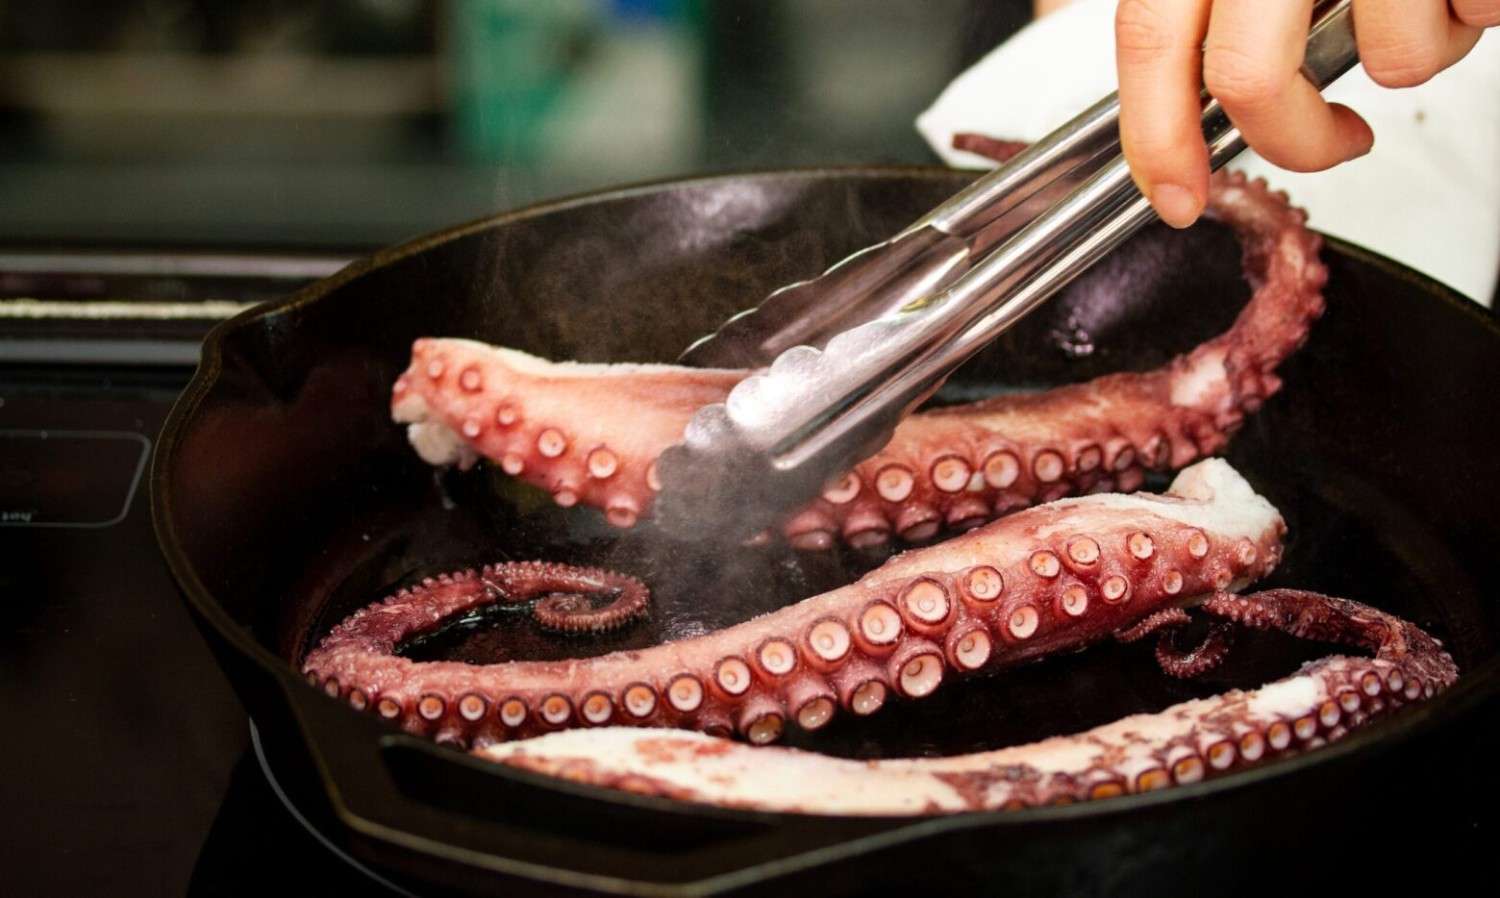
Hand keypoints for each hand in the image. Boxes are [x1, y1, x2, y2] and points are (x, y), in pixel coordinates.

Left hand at [1115, 0, 1498, 227]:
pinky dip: (1475, 14)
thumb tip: (1183, 106)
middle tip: (1330, 141)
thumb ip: (1214, 0)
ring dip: (1418, 55)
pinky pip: (1471, 16)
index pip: (1152, 36)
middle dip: (1293, 140)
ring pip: (1390, 59)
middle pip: (1251, 77)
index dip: (1156, 135)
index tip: (1178, 198)